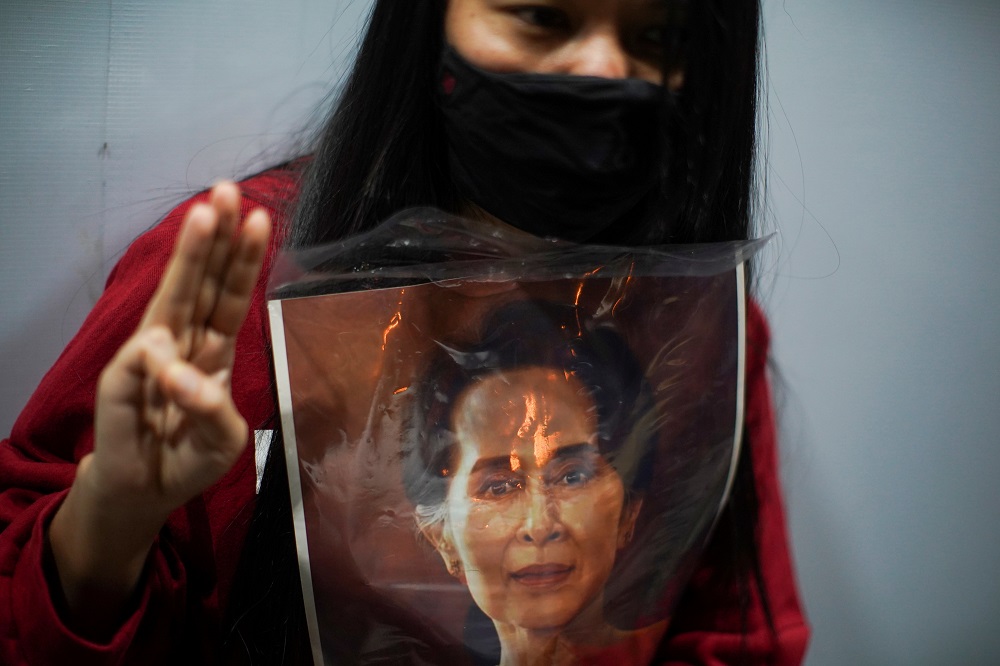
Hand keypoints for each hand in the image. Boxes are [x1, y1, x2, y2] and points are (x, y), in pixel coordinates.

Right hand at [48, 182, 270, 634]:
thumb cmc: (187, 456)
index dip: (244, 258)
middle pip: (204, 282)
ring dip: (189, 257)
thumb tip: (182, 373)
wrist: (143, 489)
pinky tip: (162, 359)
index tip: (260, 216)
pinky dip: (157, 361)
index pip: (232, 295)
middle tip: (228, 189)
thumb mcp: (222, 439)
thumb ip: (213, 409)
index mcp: (214, 346)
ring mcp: (151, 356)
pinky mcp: (121, 381)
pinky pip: (141, 362)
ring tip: (202, 213)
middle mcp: (185, 340)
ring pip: (173, 299)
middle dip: (216, 236)